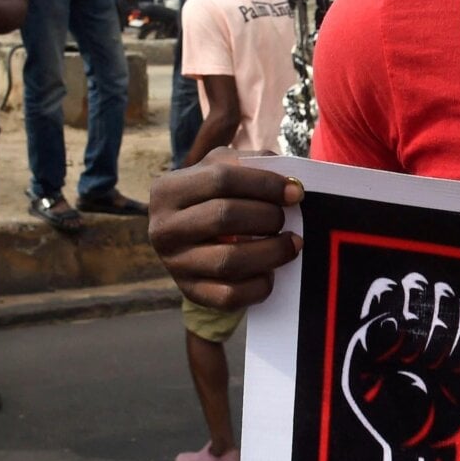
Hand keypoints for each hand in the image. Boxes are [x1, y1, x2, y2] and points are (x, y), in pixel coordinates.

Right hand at [148, 148, 302, 309]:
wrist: (190, 238)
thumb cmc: (214, 197)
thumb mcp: (222, 170)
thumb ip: (253, 165)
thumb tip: (291, 183)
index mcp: (168, 190)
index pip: (221, 178)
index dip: (264, 184)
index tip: (295, 192)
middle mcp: (164, 228)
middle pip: (224, 216)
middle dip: (267, 217)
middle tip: (285, 219)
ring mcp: (175, 264)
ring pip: (229, 260)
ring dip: (271, 252)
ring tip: (290, 243)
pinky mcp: (191, 292)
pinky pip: (230, 295)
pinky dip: (259, 285)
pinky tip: (271, 272)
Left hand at [343, 273, 459, 460]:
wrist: (424, 443)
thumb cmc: (386, 413)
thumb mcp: (360, 383)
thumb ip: (368, 347)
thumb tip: (395, 323)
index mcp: (378, 322)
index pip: (386, 289)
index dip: (389, 312)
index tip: (387, 355)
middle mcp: (409, 317)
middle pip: (417, 282)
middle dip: (416, 319)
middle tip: (409, 360)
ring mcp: (440, 324)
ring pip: (446, 293)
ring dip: (438, 332)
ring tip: (430, 367)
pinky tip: (451, 370)